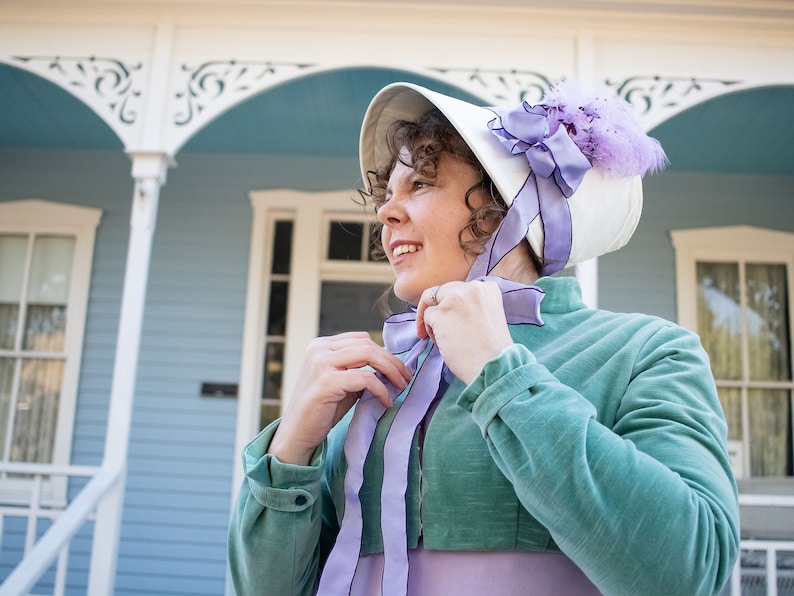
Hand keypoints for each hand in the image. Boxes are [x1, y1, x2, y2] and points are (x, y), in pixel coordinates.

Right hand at [268, 332, 410, 464]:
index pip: (361, 339)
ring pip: (369, 355)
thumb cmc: (321, 410)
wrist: (297, 434)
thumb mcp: (341, 382)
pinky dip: (381, 389)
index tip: (399, 369)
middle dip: (392, 361)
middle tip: (406, 378)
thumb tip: (391, 365)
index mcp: (320, 345)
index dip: (384, 352)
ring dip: (391, 370)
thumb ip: (359, 368)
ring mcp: (321, 363)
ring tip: (401, 386)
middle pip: (368, 344)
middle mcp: (318, 349)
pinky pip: (365, 378)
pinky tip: (386, 401)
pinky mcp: (326, 382)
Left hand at [415, 281, 513, 384]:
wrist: (494, 366)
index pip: (460, 289)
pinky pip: (426, 317)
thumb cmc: (492, 350)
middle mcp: (472, 287)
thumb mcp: (487, 316)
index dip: (451, 304)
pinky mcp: (440, 313)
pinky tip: (441, 344)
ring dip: (432, 321)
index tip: (451, 317)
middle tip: (432, 326)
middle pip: (442, 292)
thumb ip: (471, 306)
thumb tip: (449, 307)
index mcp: (487, 288)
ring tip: (440, 339)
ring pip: (431, 303)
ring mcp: (454, 299)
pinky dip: (429, 330)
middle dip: (436, 308)